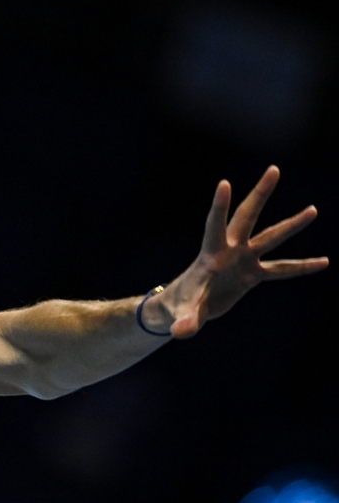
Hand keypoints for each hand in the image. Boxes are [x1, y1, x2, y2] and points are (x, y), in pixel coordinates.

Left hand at [153, 166, 327, 338]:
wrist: (184, 309)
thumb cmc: (179, 307)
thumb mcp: (182, 316)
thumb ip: (185, 322)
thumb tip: (182, 333)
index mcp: (211, 254)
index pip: (215, 224)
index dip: (219, 206)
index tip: (224, 183)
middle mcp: (230, 250)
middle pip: (247, 217)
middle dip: (260, 194)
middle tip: (273, 169)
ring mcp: (243, 260)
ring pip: (271, 238)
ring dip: (291, 224)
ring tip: (313, 209)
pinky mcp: (252, 275)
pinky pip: (282, 270)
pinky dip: (301, 267)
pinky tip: (324, 262)